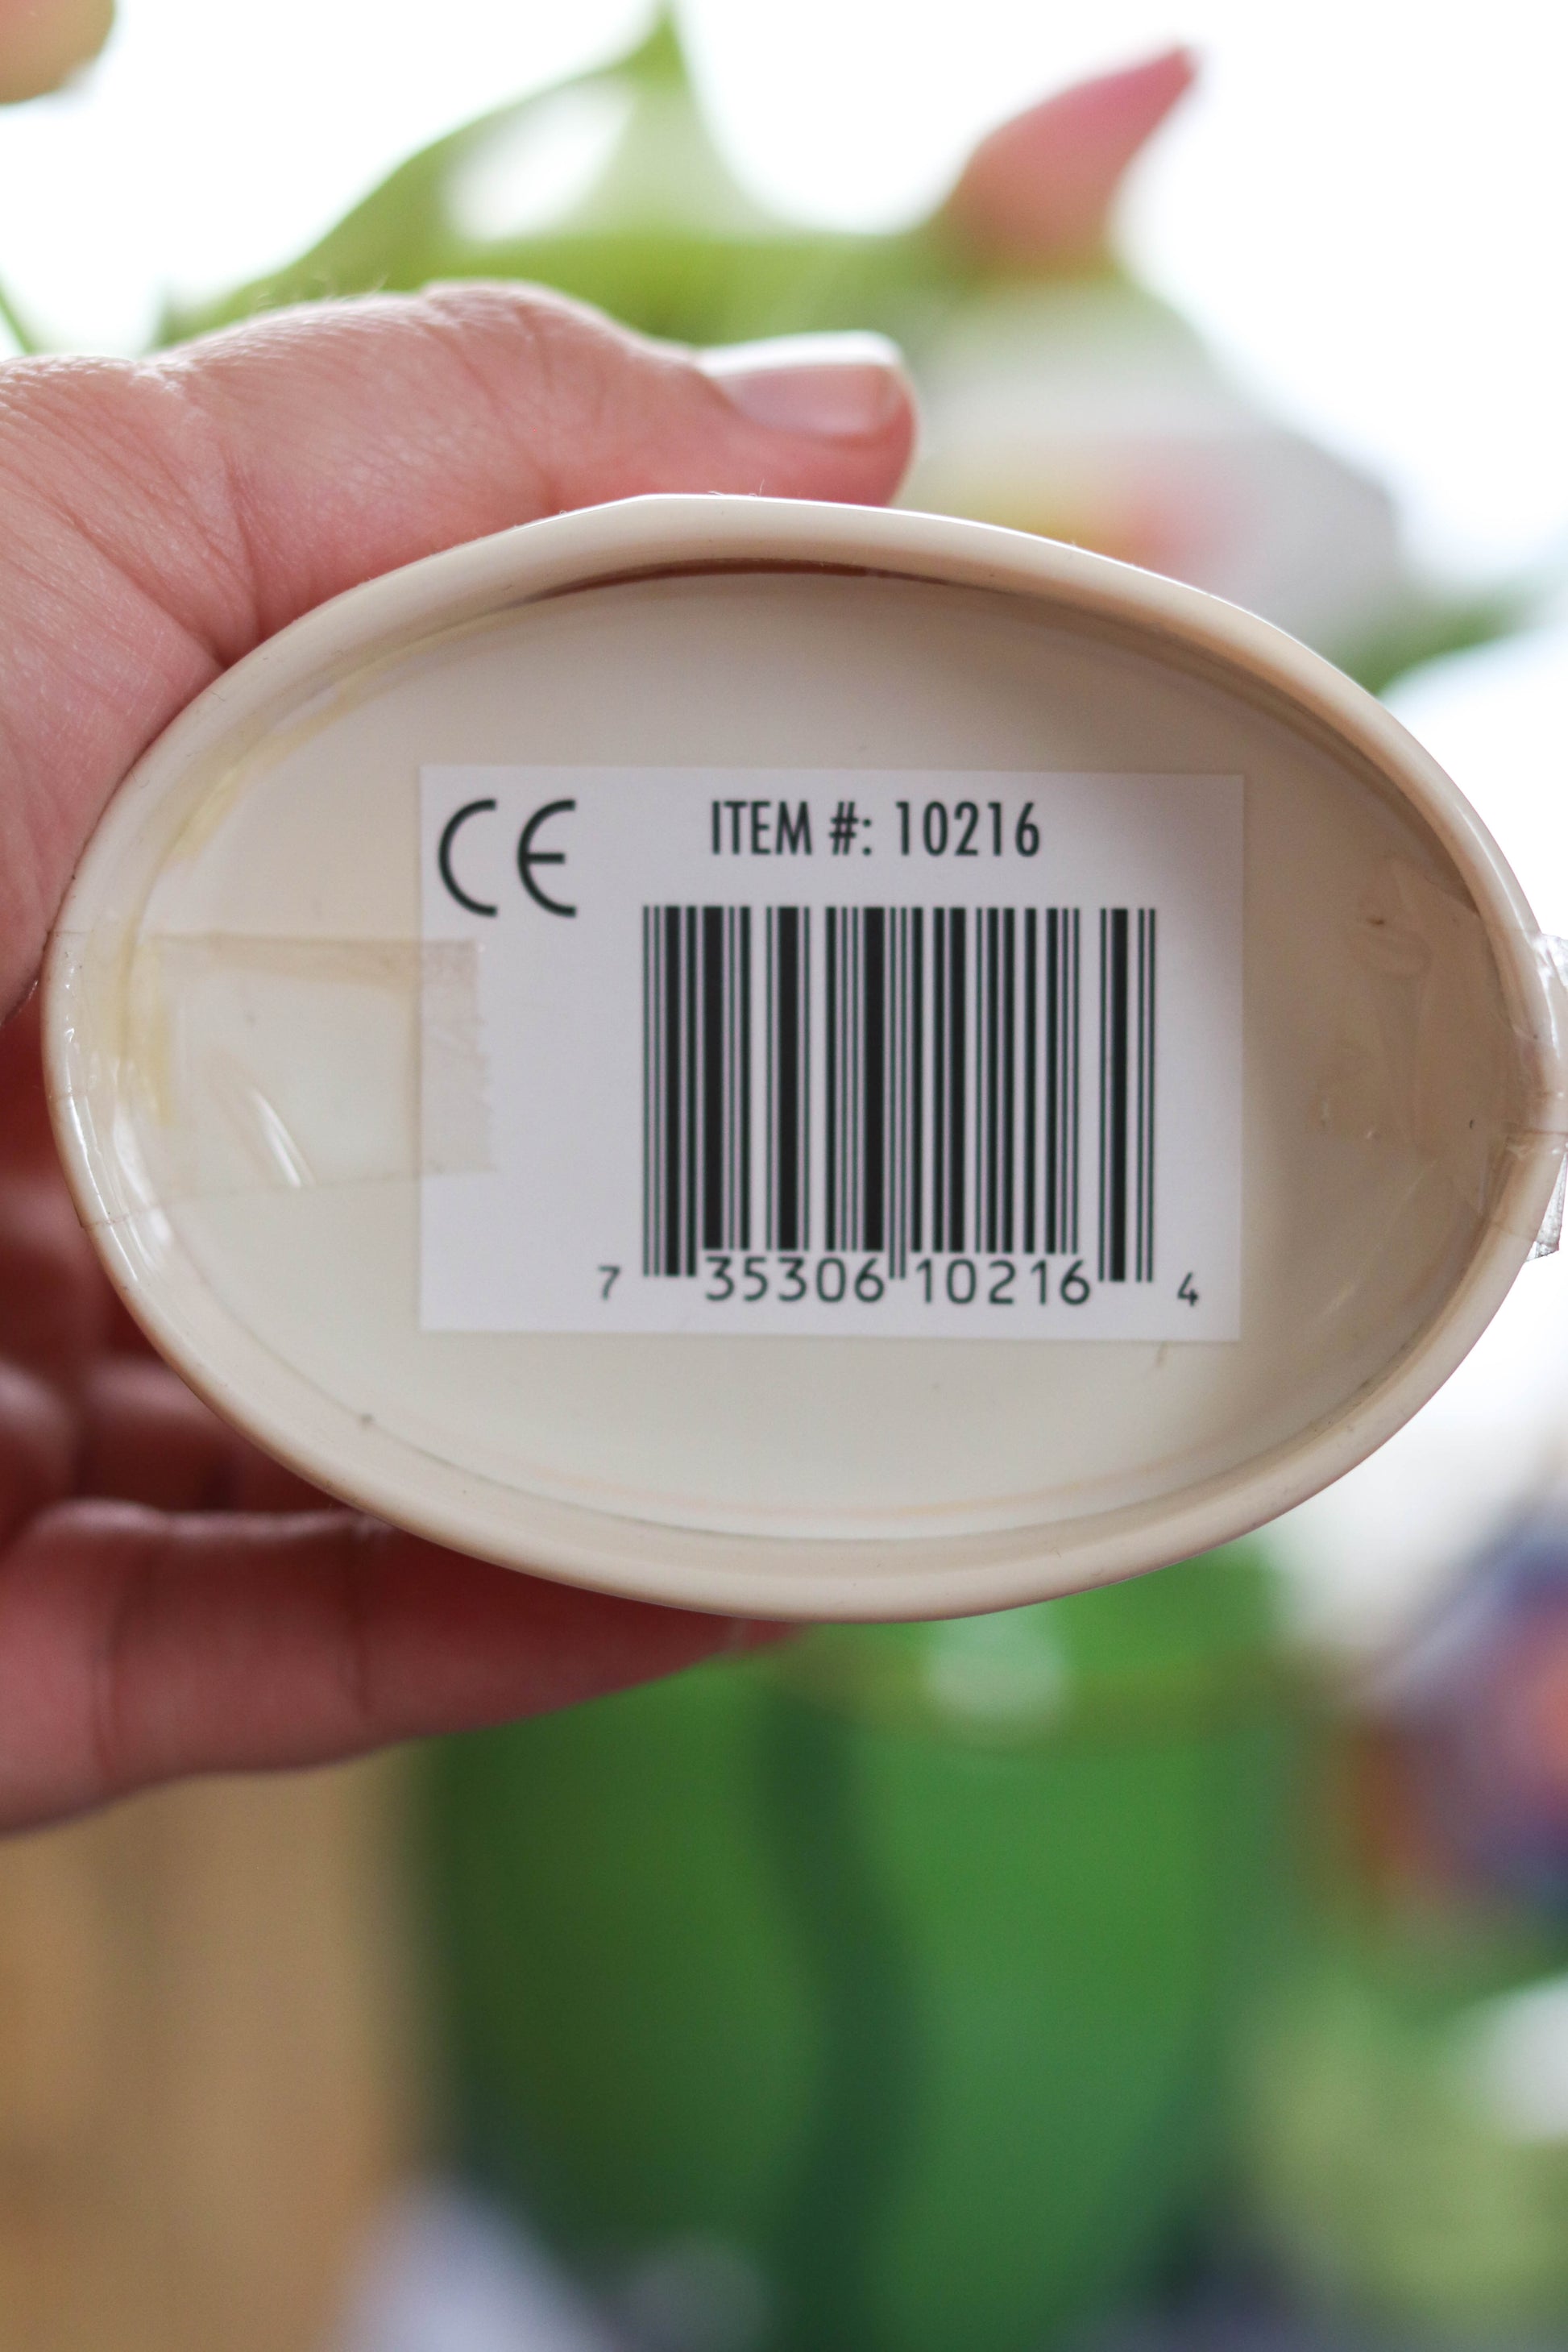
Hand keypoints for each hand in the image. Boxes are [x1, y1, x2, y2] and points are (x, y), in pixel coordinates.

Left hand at [0, 289, 913, 1829]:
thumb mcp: (83, 522)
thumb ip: (439, 444)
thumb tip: (844, 423)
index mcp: (83, 899)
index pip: (455, 910)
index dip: (689, 895)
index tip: (909, 879)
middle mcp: (67, 1157)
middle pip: (447, 1204)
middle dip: (700, 1194)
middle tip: (963, 1149)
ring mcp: (35, 1423)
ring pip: (404, 1464)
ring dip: (654, 1447)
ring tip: (916, 1392)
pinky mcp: (13, 1663)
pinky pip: (315, 1660)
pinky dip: (539, 1633)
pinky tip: (751, 1574)